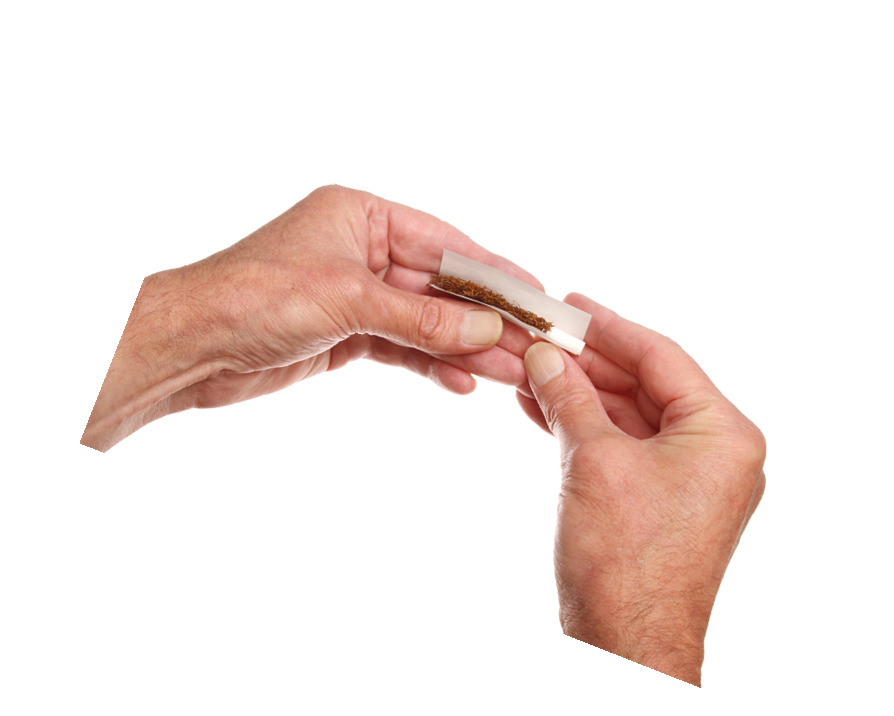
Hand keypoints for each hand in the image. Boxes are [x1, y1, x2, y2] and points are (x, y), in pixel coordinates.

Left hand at [82, 185, 539, 450]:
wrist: (190, 346)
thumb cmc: (255, 298)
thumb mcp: (349, 300)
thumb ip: (422, 317)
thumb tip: (487, 329)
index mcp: (360, 215)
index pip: (444, 242)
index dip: (493, 271)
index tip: (536, 295)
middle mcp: (361, 249)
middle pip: (440, 285)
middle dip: (485, 318)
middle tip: (532, 344)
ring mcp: (354, 294)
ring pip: (425, 320)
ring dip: (465, 347)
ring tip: (511, 373)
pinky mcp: (345, 333)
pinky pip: (401, 346)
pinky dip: (430, 363)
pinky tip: (463, 382)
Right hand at [516, 293, 765, 685]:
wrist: (624, 644)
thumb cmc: (624, 561)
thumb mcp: (592, 459)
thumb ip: (569, 395)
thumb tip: (546, 356)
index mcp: (724, 434)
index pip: (662, 358)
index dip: (611, 328)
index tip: (573, 304)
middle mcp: (715, 452)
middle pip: (644, 385)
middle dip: (588, 362)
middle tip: (544, 334)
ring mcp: (688, 479)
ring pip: (627, 416)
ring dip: (579, 393)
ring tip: (531, 368)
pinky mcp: (658, 500)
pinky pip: (621, 447)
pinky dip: (583, 426)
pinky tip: (541, 407)